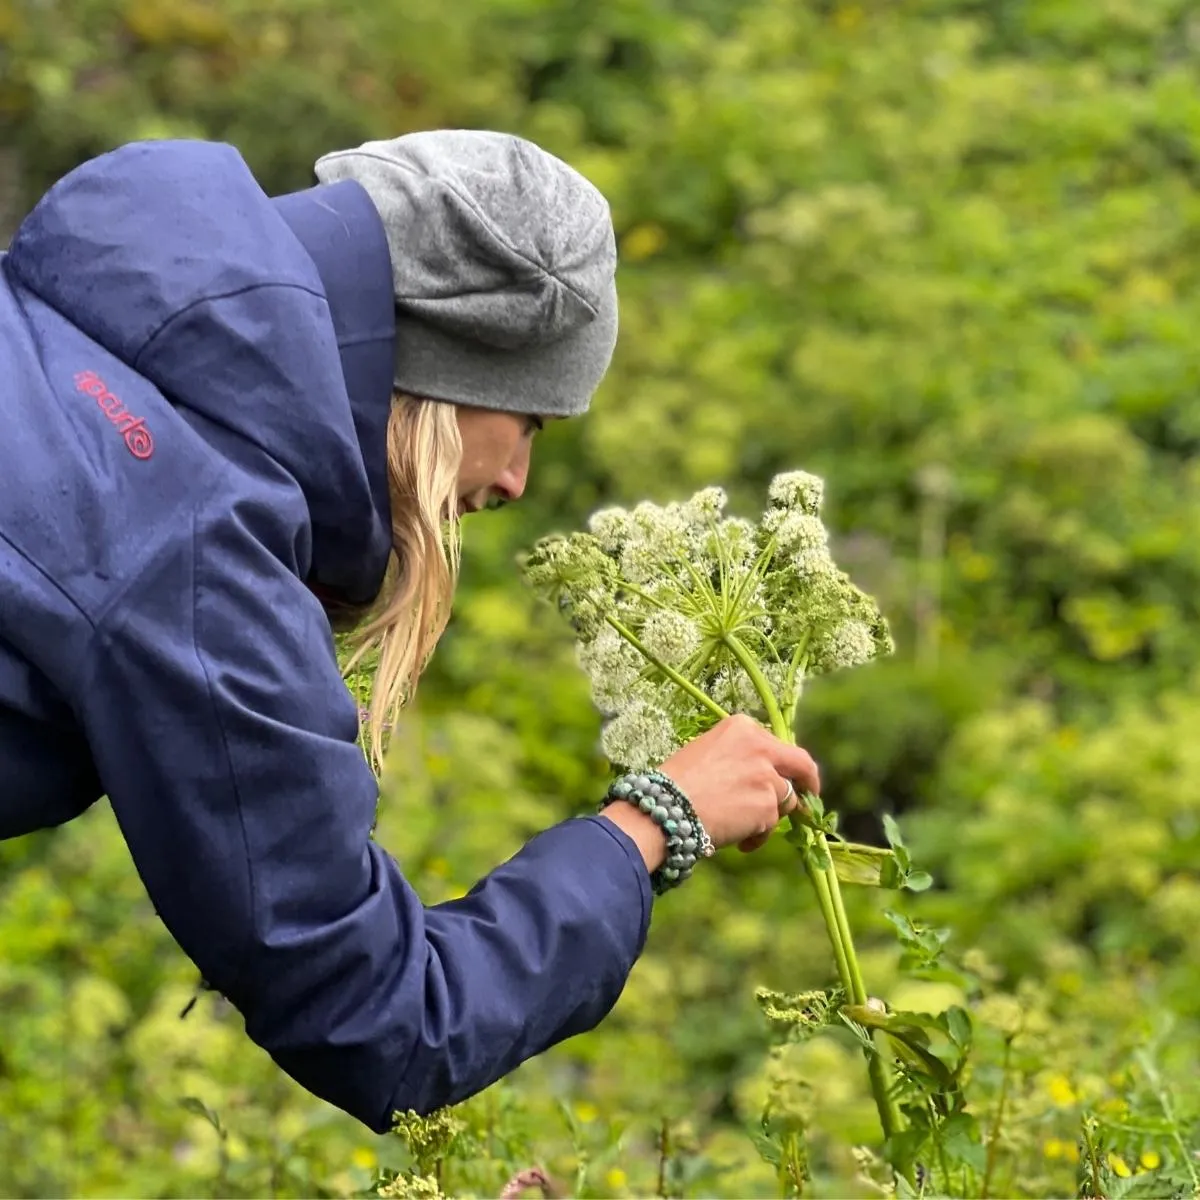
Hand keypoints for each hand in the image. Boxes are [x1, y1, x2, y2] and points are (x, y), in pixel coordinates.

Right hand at [600, 715, 818, 870]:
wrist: (666, 808)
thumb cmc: (677, 783)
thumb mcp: (708, 752)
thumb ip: (738, 756)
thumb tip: (763, 775)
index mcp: (742, 728)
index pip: (777, 744)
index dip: (782, 764)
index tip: (785, 776)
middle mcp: (760, 746)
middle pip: (800, 764)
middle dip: (808, 782)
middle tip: (809, 798)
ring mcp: (766, 776)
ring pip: (786, 800)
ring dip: (769, 816)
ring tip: (742, 829)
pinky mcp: (767, 805)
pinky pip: (772, 825)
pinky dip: (758, 836)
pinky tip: (739, 842)